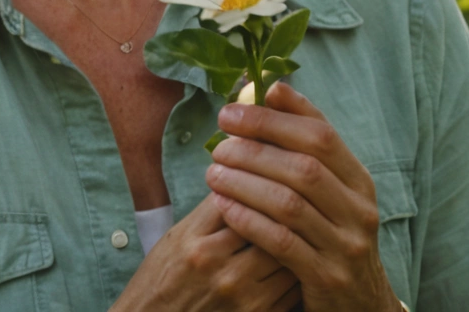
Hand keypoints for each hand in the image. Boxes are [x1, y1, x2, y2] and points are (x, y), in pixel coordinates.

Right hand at [109, 194, 299, 311]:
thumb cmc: (163, 281)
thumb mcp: (176, 239)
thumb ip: (210, 212)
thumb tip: (244, 175)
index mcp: (196, 244)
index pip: (241, 200)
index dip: (262, 181)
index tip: (274, 171)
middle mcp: (219, 269)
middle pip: (270, 225)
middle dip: (287, 208)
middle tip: (301, 195)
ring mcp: (240, 297)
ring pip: (287, 256)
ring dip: (299, 239)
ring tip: (306, 225)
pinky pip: (291, 290)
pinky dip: (299, 270)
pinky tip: (300, 258)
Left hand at [204, 83, 399, 311]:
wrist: (359, 302)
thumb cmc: (329, 235)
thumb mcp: (329, 193)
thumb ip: (302, 148)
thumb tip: (269, 91)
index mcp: (359, 180)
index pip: (321, 134)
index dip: (276, 117)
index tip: (235, 106)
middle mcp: (359, 209)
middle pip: (304, 165)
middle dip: (256, 148)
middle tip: (218, 142)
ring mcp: (345, 244)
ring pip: (289, 202)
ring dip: (245, 182)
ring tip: (212, 172)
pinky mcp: (326, 275)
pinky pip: (280, 241)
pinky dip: (248, 219)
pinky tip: (223, 206)